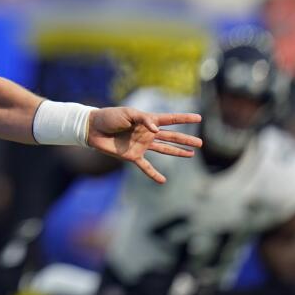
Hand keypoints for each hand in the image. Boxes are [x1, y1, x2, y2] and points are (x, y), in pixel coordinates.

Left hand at [87, 108, 201, 183]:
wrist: (93, 129)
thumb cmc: (110, 117)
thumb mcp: (127, 113)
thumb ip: (144, 120)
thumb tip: (156, 129)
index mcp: (147, 121)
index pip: (170, 119)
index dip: (184, 118)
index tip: (199, 117)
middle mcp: (147, 134)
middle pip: (171, 137)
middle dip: (186, 139)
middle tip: (201, 143)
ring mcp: (141, 145)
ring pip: (164, 150)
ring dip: (177, 152)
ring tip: (191, 155)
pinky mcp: (132, 156)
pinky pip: (146, 167)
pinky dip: (154, 174)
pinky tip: (163, 181)